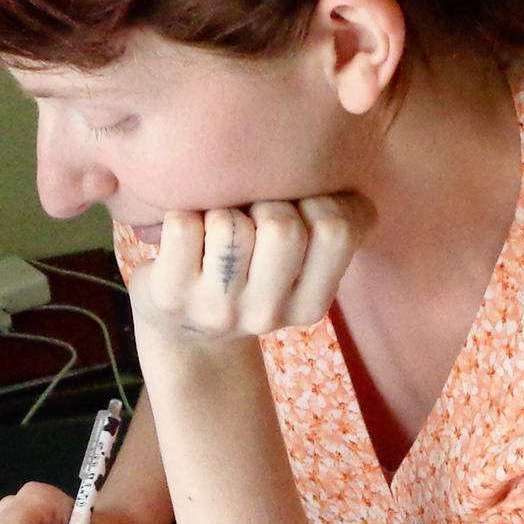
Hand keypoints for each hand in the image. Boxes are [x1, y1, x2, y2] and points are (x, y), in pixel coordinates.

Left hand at [128, 194, 371, 346]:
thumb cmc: (253, 273)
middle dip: (265, 203)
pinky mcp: (170, 295)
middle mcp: (266, 315)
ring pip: (230, 224)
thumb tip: (352, 193)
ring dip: (221, 210)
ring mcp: (216, 309)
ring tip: (216, 230)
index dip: (318, 201)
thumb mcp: (303, 264)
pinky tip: (187, 235)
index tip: (299, 209)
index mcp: (311, 306)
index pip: (336, 231)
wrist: (187, 331)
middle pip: (282, 227)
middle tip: (251, 216)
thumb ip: (335, 226)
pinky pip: (183, 226)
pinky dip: (182, 214)